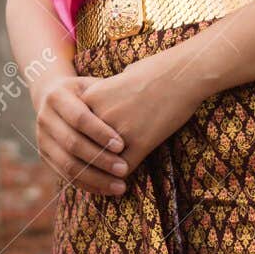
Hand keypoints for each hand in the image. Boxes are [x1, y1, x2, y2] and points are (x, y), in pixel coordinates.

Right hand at [33, 74, 129, 197]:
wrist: (53, 95)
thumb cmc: (86, 91)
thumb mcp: (93, 86)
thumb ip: (106, 97)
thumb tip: (134, 109)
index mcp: (57, 97)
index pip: (79, 118)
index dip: (100, 133)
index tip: (122, 145)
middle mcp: (45, 118)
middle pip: (72, 144)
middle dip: (100, 159)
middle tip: (124, 169)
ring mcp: (41, 139)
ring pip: (68, 165)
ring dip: (95, 178)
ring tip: (120, 186)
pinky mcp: (44, 156)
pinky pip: (66, 176)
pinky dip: (88, 185)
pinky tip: (108, 190)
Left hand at [77, 49, 201, 176]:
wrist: (180, 74)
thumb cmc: (151, 71)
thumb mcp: (116, 80)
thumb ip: (101, 98)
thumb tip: (95, 112)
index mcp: (90, 98)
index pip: (74, 130)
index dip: (77, 144)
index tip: (80, 153)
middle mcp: (100, 116)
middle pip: (83, 149)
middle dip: (86, 163)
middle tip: (90, 172)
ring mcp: (120, 131)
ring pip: (101, 163)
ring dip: (102, 176)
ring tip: (108, 182)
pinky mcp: (140, 143)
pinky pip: (124, 168)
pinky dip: (121, 176)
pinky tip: (123, 180)